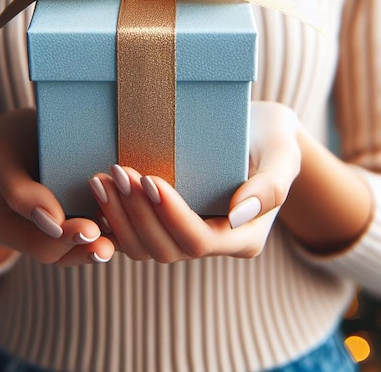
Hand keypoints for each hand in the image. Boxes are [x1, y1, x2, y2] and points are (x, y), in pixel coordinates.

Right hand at [0, 109, 114, 266]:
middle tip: (107, 242)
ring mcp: (65, 224)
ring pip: (88, 245)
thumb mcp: (2, 159)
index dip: (64, 242)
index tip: (86, 229)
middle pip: (66, 253)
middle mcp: (38, 233)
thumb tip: (52, 222)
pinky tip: (132, 217)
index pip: (40, 246)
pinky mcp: (89, 212)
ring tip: (121, 237)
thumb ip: (18, 192)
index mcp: (11, 228)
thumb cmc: (12, 138)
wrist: (34, 123)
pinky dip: (118, 224)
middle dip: (87, 247)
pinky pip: (104, 227)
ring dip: (106, 242)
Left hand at [88, 101, 300, 261]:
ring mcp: (184, 235)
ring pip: (143, 247)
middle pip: (164, 247)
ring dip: (118, 217)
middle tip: (117, 171)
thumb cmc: (272, 138)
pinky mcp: (164, 222)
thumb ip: (272, 185)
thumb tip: (239, 213)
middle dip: (137, 213)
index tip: (151, 179)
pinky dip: (111, 221)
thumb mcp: (283, 154)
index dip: (171, 215)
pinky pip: (132, 235)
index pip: (199, 240)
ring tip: (101, 179)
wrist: (256, 132)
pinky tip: (97, 193)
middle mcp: (211, 242)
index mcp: (242, 237)